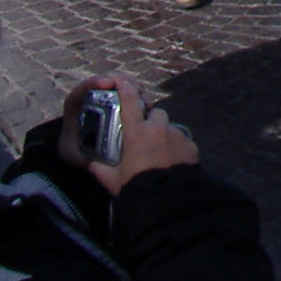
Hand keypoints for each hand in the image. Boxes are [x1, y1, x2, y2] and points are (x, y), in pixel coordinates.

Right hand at [58, 75, 198, 196]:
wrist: (166, 199)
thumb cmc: (135, 187)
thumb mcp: (112, 180)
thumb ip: (99, 168)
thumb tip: (90, 164)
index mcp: (137, 132)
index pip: (130, 101)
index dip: (125, 88)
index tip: (121, 81)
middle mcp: (158, 128)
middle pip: (154, 113)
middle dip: (149, 120)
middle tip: (144, 136)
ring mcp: (177, 135)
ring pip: (169, 127)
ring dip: (163, 133)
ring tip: (158, 151)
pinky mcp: (190, 145)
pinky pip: (182, 140)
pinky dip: (176, 146)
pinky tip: (171, 161)